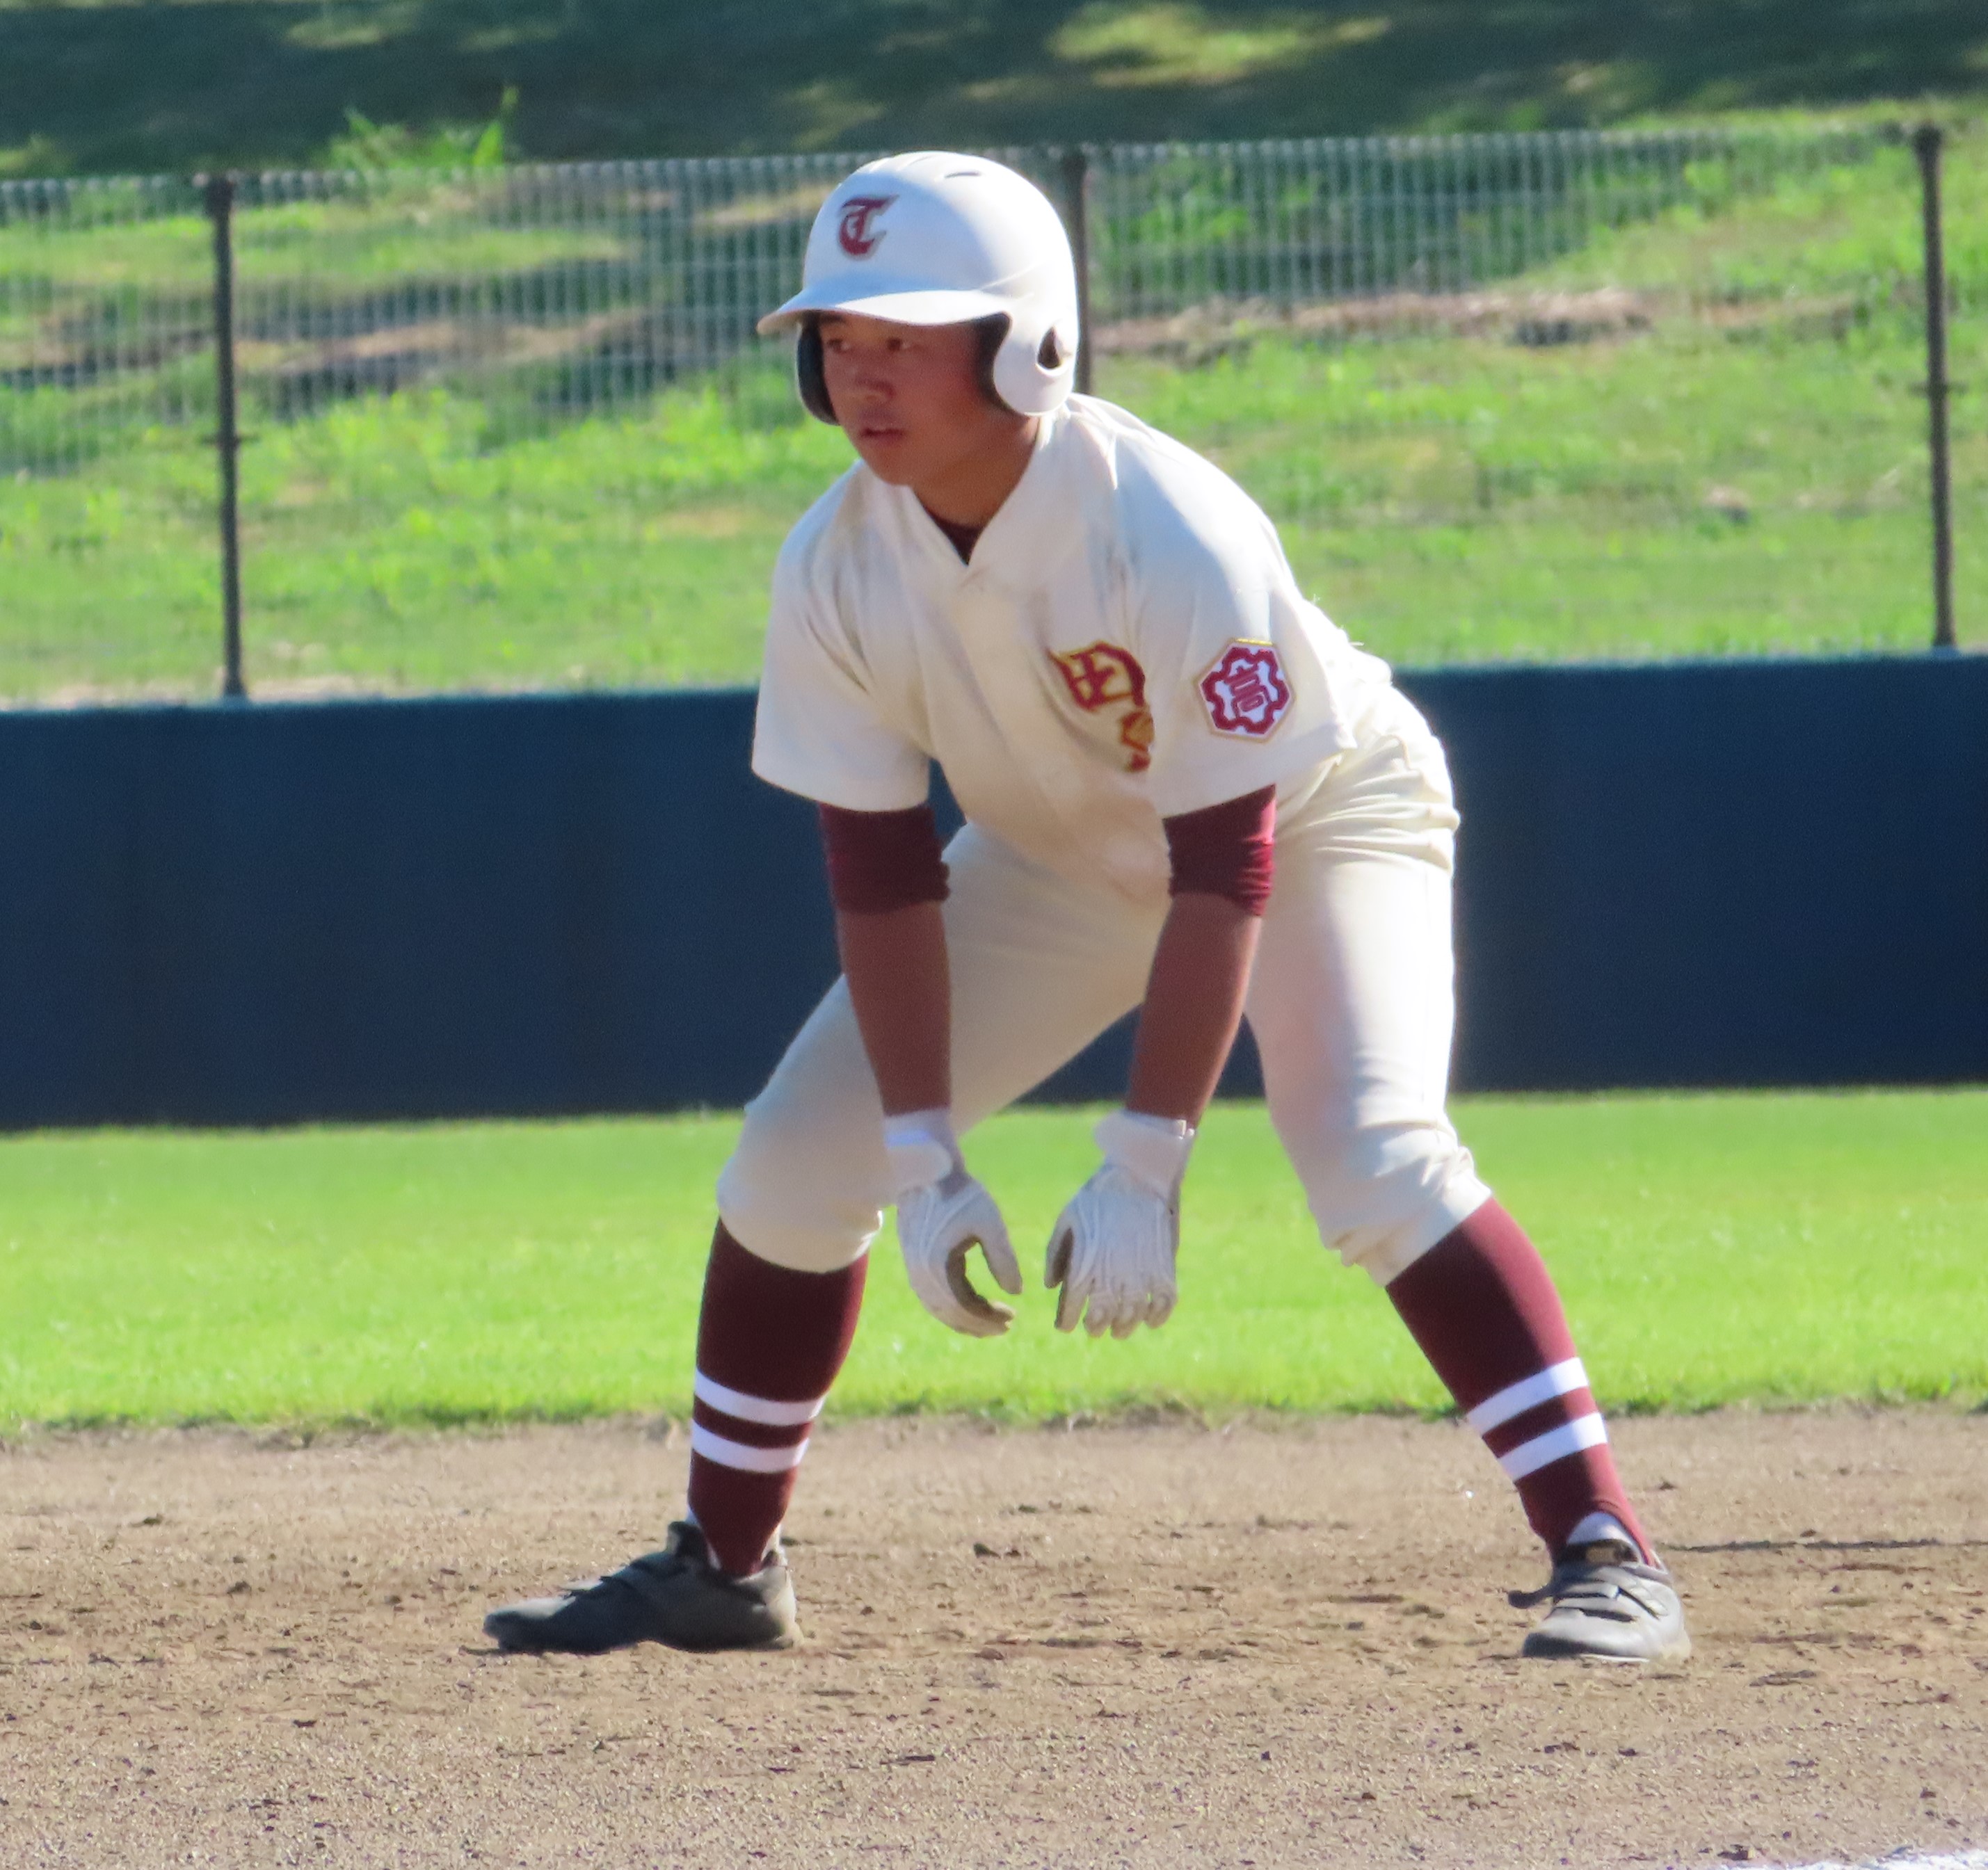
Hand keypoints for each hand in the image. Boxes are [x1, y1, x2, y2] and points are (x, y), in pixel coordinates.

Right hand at [886, 1112, 1021, 1337]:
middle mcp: (919, 1275)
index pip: (961, 1309)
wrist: (927, 1172)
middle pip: (949, 1314)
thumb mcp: (988, 1222)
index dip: (986, 1320)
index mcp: (934, 1268)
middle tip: (1007, 1324)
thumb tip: (1016, 1293)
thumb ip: (1002, 1258)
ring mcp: (913, 1270)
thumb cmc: (960, 1193)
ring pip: (940, 1308)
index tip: (1011, 1321)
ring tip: (994, 1317)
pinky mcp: (914, 1262)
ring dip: (966, 1316)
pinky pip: (934, 1295)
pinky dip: (955, 1304)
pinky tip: (975, 1300)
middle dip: (979, 1324)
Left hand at [1045, 1109, 1194, 1337]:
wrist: (1139, 1175)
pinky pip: (1164, 1304)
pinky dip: (1157, 1317)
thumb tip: (1051, 1287)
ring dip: (1124, 1327)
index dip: (1066, 1321)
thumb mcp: (1067, 1219)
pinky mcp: (1165, 1269)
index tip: (1065, 1325)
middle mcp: (1112, 1278)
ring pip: (1132, 1318)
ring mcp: (1141, 1276)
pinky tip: (1150, 1319)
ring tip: (1118, 1328)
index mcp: (1084, 1267)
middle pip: (1102, 1320)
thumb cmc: (1098, 1195)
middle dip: (1095, 1328)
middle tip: (1092, 1327)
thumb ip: (1055, 1254)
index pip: (1071, 1309)